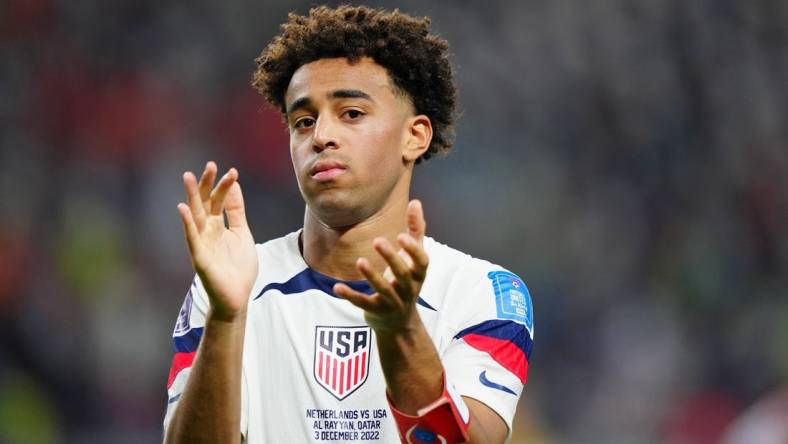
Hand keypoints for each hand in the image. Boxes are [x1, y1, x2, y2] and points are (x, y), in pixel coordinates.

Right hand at [177, 161, 257, 320]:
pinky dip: (187, 224)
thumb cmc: (238, 267)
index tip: (232, 171)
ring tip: (189, 177)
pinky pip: (192, 238)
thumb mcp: (242, 233)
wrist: (237, 297)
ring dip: (192, 197)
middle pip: (205, 204)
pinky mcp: (199, 258)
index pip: (219, 201)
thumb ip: (236, 211)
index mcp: (218, 226)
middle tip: (210, 165)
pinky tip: (182, 208)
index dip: (225, 186)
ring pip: (195, 217)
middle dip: (207, 185)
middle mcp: (207, 232)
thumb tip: (234, 185)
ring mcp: (201, 244)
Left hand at [334, 200, 428, 331]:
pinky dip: (350, 296)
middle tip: (377, 240)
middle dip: (391, 258)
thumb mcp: (413, 259)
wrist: (400, 323)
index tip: (402, 235)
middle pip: (402, 275)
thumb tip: (415, 201)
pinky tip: (337, 287)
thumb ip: (416, 231)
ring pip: (383, 290)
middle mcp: (409, 289)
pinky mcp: (376, 312)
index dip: (413, 250)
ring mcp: (393, 303)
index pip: (421, 262)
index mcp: (418, 274)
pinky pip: (363, 304)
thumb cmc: (406, 281)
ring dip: (372, 276)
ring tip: (360, 261)